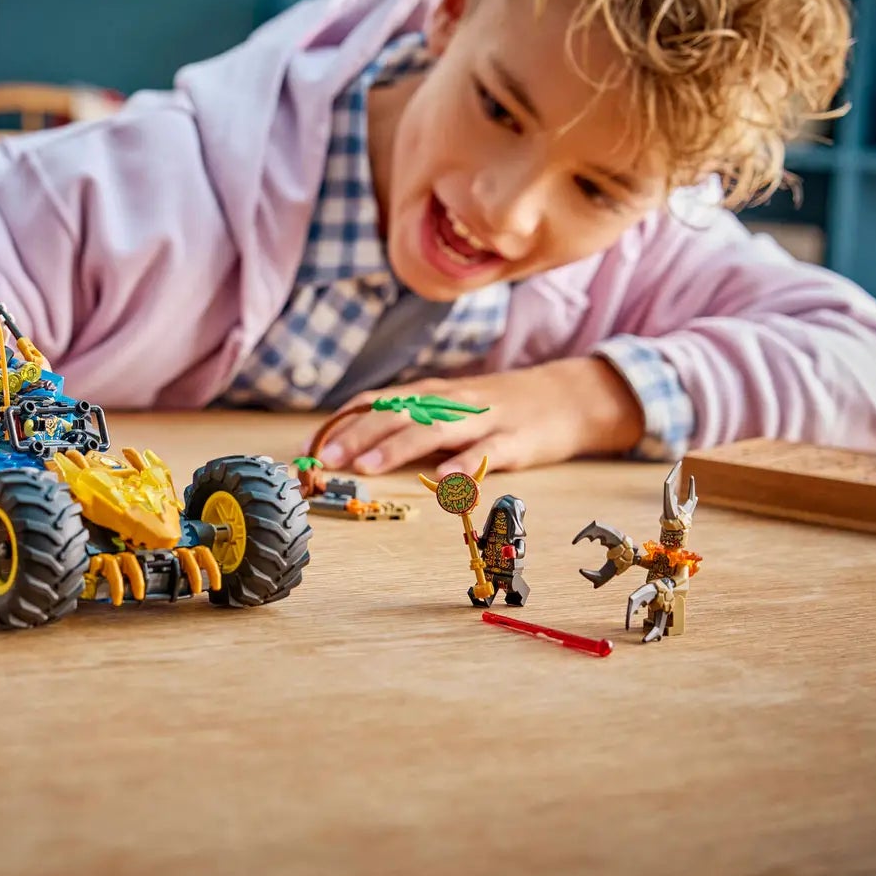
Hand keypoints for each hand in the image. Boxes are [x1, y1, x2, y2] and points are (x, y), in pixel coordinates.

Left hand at [315, 357, 646, 478]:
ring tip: (368, 465)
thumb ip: (410, 424)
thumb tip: (355, 445)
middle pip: (398, 415)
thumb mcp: (449, 409)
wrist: (567, 397)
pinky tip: (445, 482)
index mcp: (431, 394)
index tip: (308, 447)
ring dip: (398, 447)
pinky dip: (466, 466)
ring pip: (436, 430)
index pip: (377, 403)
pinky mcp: (516, 441)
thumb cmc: (497, 409)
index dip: (342, 424)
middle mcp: (451, 401)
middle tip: (326, 458)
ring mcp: (484, 420)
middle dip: (358, 435)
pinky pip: (488, 454)